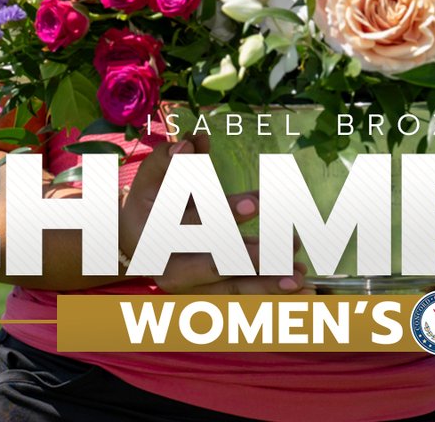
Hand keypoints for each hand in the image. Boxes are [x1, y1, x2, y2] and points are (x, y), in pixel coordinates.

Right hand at [119, 138, 311, 294]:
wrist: (133, 244)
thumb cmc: (147, 203)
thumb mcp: (150, 179)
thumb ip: (168, 159)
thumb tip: (193, 140)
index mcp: (157, 239)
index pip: (196, 227)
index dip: (225, 214)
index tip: (254, 203)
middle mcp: (175, 270)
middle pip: (219, 266)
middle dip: (255, 258)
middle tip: (288, 249)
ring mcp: (194, 286)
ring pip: (234, 288)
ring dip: (268, 283)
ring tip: (301, 275)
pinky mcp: (211, 292)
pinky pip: (244, 294)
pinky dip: (270, 290)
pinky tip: (299, 284)